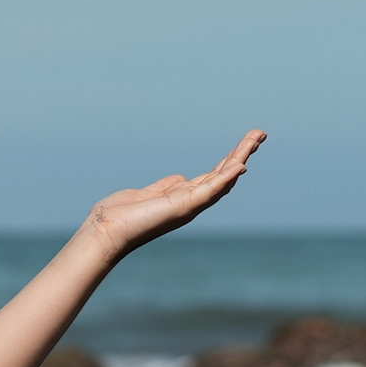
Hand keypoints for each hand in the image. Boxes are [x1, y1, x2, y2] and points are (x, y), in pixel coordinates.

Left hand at [82, 130, 265, 260]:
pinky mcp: (183, 207)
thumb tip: (181, 178)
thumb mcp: (148, 194)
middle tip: (260, 134)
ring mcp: (189, 206)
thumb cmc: (120, 216)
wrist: (105, 231)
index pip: (213, 176)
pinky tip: (241, 164)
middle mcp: (190, 203)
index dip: (230, 160)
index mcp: (182, 198)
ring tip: (257, 138)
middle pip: (223, 174)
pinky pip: (210, 190)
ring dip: (240, 157)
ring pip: (222, 178)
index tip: (246, 143)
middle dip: (242, 153)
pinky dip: (226, 177)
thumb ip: (166, 186)